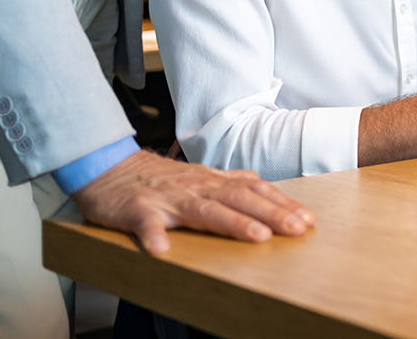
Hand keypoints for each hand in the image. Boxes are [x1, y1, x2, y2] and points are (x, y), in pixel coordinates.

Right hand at [71, 150, 314, 253]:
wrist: (108, 167)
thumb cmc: (157, 177)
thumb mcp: (199, 177)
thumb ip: (229, 182)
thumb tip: (263, 186)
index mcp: (212, 182)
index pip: (254, 191)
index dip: (282, 204)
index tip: (307, 219)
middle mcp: (196, 187)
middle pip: (240, 199)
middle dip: (272, 214)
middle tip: (299, 228)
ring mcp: (167, 197)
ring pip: (204, 209)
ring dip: (233, 223)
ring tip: (257, 237)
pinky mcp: (136, 209)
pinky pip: (145, 224)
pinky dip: (154, 236)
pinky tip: (162, 250)